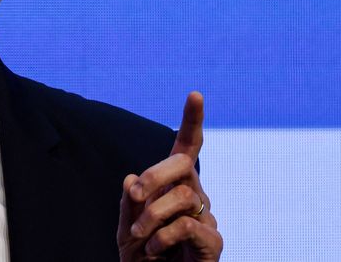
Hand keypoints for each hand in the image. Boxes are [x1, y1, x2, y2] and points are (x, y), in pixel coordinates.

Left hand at [117, 92, 222, 260]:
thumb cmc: (144, 256)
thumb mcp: (127, 227)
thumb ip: (130, 203)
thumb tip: (132, 177)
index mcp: (174, 185)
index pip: (187, 148)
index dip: (192, 121)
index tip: (195, 94)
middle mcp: (194, 195)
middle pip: (183, 164)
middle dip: (155, 175)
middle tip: (136, 194)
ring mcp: (206, 217)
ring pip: (182, 196)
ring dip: (152, 216)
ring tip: (140, 236)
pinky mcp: (213, 241)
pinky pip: (185, 225)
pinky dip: (162, 237)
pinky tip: (155, 251)